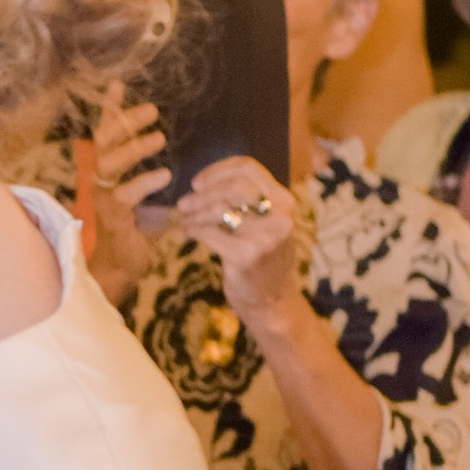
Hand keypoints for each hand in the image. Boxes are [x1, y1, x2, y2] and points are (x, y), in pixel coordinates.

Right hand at [78, 87, 169, 296]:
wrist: (115, 274)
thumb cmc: (127, 241)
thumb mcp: (142, 208)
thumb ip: (151, 192)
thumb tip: (172, 178)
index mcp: (105, 176)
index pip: (106, 137)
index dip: (111, 111)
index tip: (118, 85)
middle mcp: (98, 183)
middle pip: (104, 143)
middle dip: (124, 122)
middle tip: (152, 110)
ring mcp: (101, 199)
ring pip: (110, 163)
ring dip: (134, 148)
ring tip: (159, 137)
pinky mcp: (110, 218)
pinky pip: (124, 194)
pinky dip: (144, 182)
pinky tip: (164, 174)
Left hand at [176, 155, 307, 336]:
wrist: (271, 301)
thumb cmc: (262, 257)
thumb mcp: (267, 222)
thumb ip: (249, 199)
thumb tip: (206, 181)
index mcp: (285, 201)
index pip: (249, 168)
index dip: (218, 170)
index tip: (198, 182)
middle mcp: (280, 217)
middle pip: (232, 186)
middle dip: (203, 194)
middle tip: (184, 203)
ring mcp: (265, 237)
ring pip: (218, 209)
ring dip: (193, 213)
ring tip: (183, 219)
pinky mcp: (246, 256)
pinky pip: (209, 233)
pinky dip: (193, 230)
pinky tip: (187, 233)